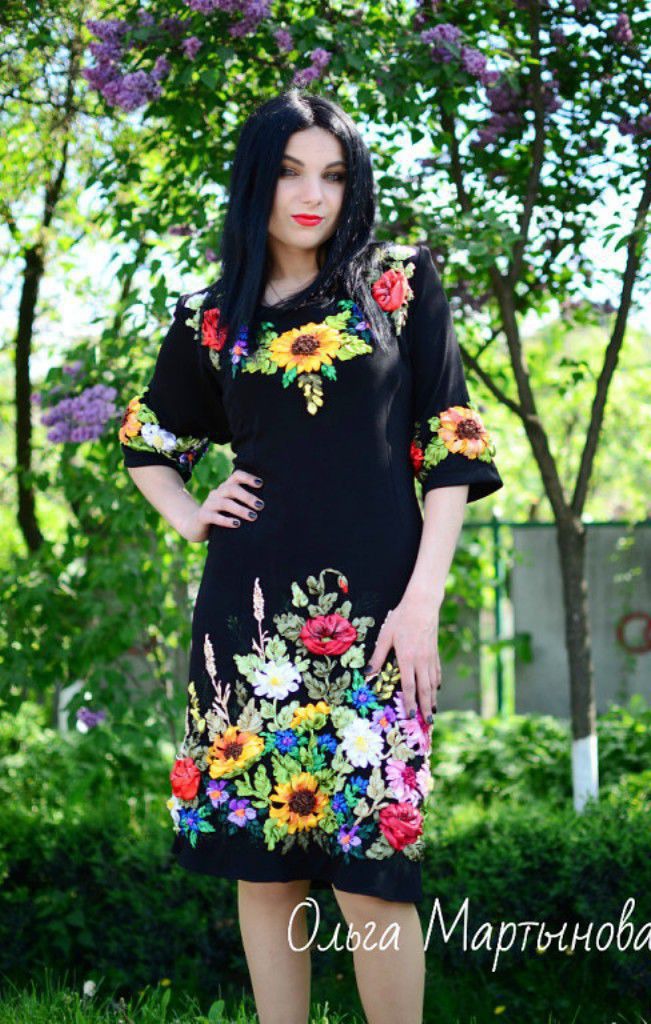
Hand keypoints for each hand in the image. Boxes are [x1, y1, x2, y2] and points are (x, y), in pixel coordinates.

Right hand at [181, 470, 263, 542]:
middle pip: (232, 489)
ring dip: (240, 509)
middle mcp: (217, 493)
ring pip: (224, 503)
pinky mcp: (203, 516)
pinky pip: (214, 517)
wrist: (195, 526)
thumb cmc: (220, 516)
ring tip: (253, 517)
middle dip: (247, 496)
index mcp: (225, 488)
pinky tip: (237, 524)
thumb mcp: (231, 506)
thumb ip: (243, 502)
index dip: (248, 477)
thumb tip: (266, 505)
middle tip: (260, 506)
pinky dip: (226, 520)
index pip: (236, 476)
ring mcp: (209, 504)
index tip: (261, 484)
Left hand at [363, 596, 441, 723]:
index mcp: (407, 658)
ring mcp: (430, 657)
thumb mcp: (386, 636)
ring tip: (432, 712)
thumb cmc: (401, 618)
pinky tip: (436, 689)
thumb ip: (378, 656)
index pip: (409, 686)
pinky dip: (436, 683)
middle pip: (424, 689)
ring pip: (432, 683)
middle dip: (424, 707)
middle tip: (427, 723)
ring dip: (432, 699)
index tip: (409, 716)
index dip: (409, 703)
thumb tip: (367, 674)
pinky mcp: (435, 652)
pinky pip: (437, 672)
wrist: (423, 605)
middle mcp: (421, 661)